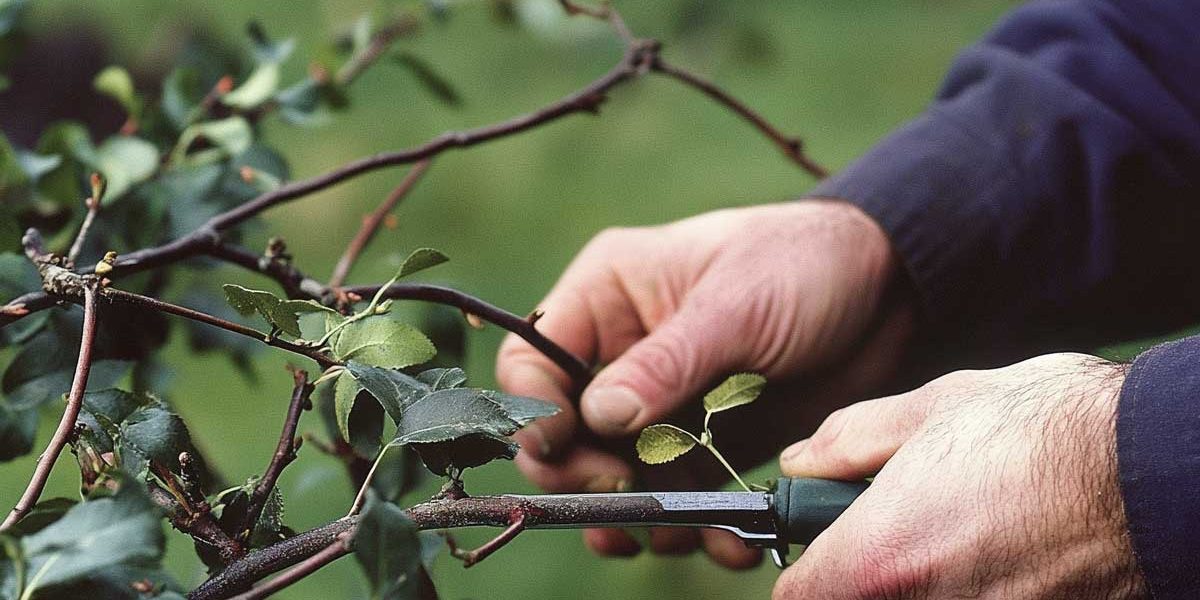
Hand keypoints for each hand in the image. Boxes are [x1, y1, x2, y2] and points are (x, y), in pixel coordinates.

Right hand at [496, 200, 912, 566]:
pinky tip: (726, 541)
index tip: (567, 452)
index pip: (533, 360)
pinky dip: (694, 525)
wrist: (892, 293)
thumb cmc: (805, 264)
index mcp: (608, 295)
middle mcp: (621, 353)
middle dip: (585, 476)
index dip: (536, 412)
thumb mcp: (736, 305)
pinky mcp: (704, 444)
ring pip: (617, 476)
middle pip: (564, 432)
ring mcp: (662, 404)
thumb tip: (597, 419)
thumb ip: (665, 363)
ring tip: (676, 533)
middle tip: (625, 499)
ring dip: (641, 514)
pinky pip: (677, 496)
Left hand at [774, 353, 1146, 598]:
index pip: (797, 596)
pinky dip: (977, 589)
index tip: (822, 544)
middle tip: (905, 529)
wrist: (1163, 468)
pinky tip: (1007, 555)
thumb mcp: (937, 409)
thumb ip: (852, 441)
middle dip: (867, 574)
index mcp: (884, 555)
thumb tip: (804, 458)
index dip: (806, 568)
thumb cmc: (1055, 431)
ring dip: (924, 582)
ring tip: (966, 533)